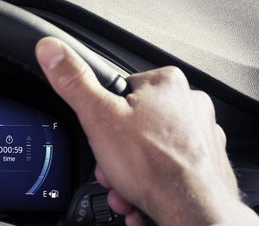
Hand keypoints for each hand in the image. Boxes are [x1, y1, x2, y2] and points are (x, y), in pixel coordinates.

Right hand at [34, 37, 258, 225]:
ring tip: (127, 185)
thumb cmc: (155, 166)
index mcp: (166, 84)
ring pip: (151, 149)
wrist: (193, 211)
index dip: (104, 118)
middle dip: (116, 152)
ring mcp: (202, 134)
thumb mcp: (98, 116)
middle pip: (135, 124)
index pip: (122, 91)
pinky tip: (143, 194)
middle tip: (111, 166)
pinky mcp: (207, 161)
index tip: (102, 135)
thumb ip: (74, 81)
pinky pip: (170, 168)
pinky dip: (153, 183)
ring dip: (131, 171)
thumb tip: (52, 50)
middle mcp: (190, 103)